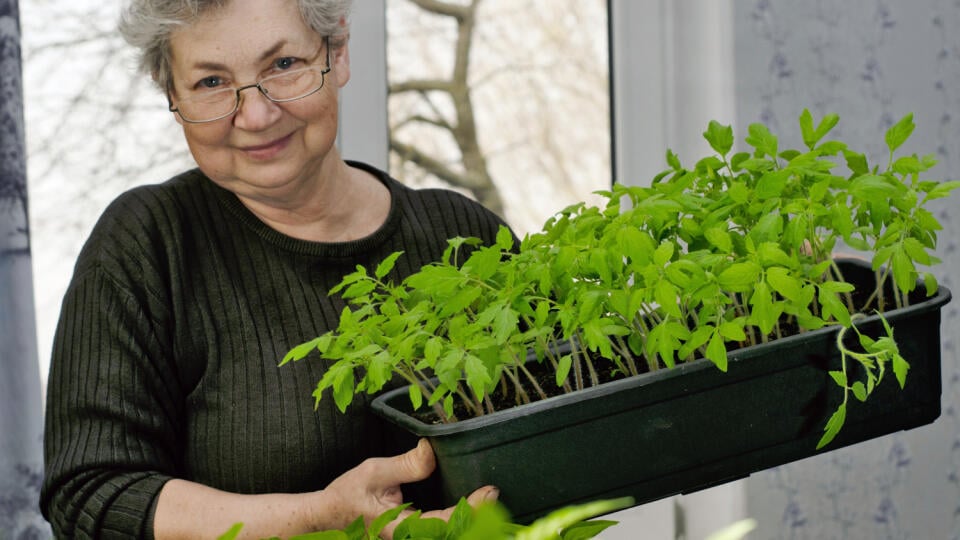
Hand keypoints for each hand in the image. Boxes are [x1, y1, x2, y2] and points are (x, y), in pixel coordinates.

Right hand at [321, 438, 498, 538]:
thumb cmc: (347, 495)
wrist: (327, 516)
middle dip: (479, 519)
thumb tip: (431, 451)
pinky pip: (437, 532)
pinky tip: (467, 509)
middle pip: (453, 534)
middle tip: (495, 496)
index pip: (446, 522)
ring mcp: (409, 537)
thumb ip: (406, 465)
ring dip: (469, 522)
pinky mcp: (409, 535)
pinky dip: (455, 522)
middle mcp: (408, 537)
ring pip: (446, 535)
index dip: (473, 508)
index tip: (490, 491)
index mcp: (401, 528)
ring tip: (486, 501)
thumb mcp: (374, 472)